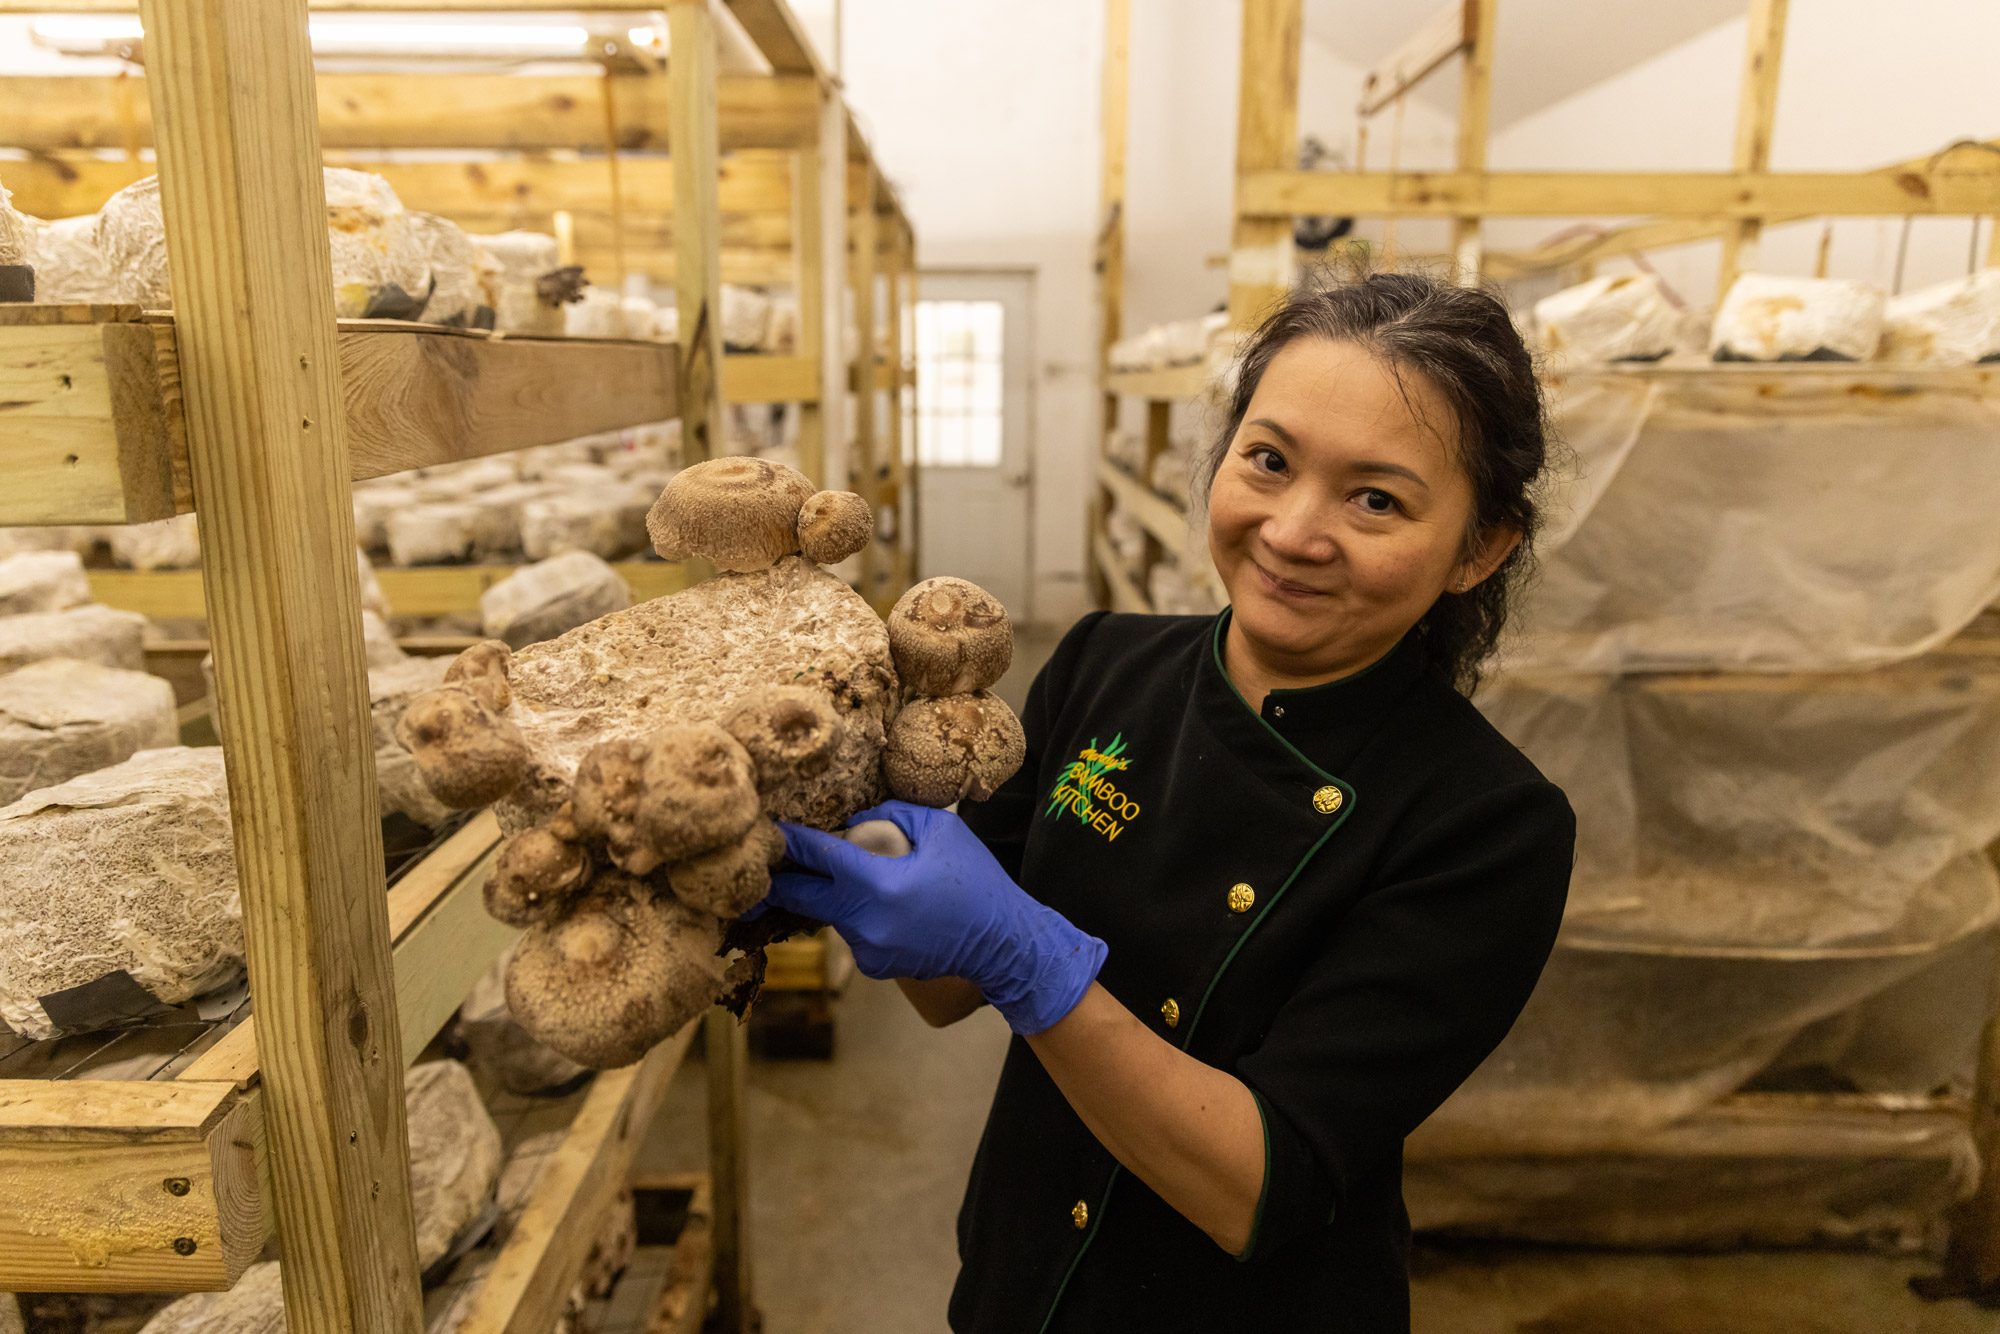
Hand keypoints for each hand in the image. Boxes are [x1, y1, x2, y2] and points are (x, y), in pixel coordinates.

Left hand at [766, 801, 1106, 1035]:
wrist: (1004, 944)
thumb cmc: (977, 882)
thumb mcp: (942, 830)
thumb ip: (891, 814)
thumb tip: (854, 820)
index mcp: (880, 885)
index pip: (820, 857)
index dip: (789, 842)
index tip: (767, 831)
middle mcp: (866, 922)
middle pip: (804, 898)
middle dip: (780, 882)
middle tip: (759, 868)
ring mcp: (869, 950)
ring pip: (831, 914)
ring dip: (833, 895)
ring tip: (859, 876)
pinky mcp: (875, 966)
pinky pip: (853, 932)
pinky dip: (858, 916)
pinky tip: (884, 906)